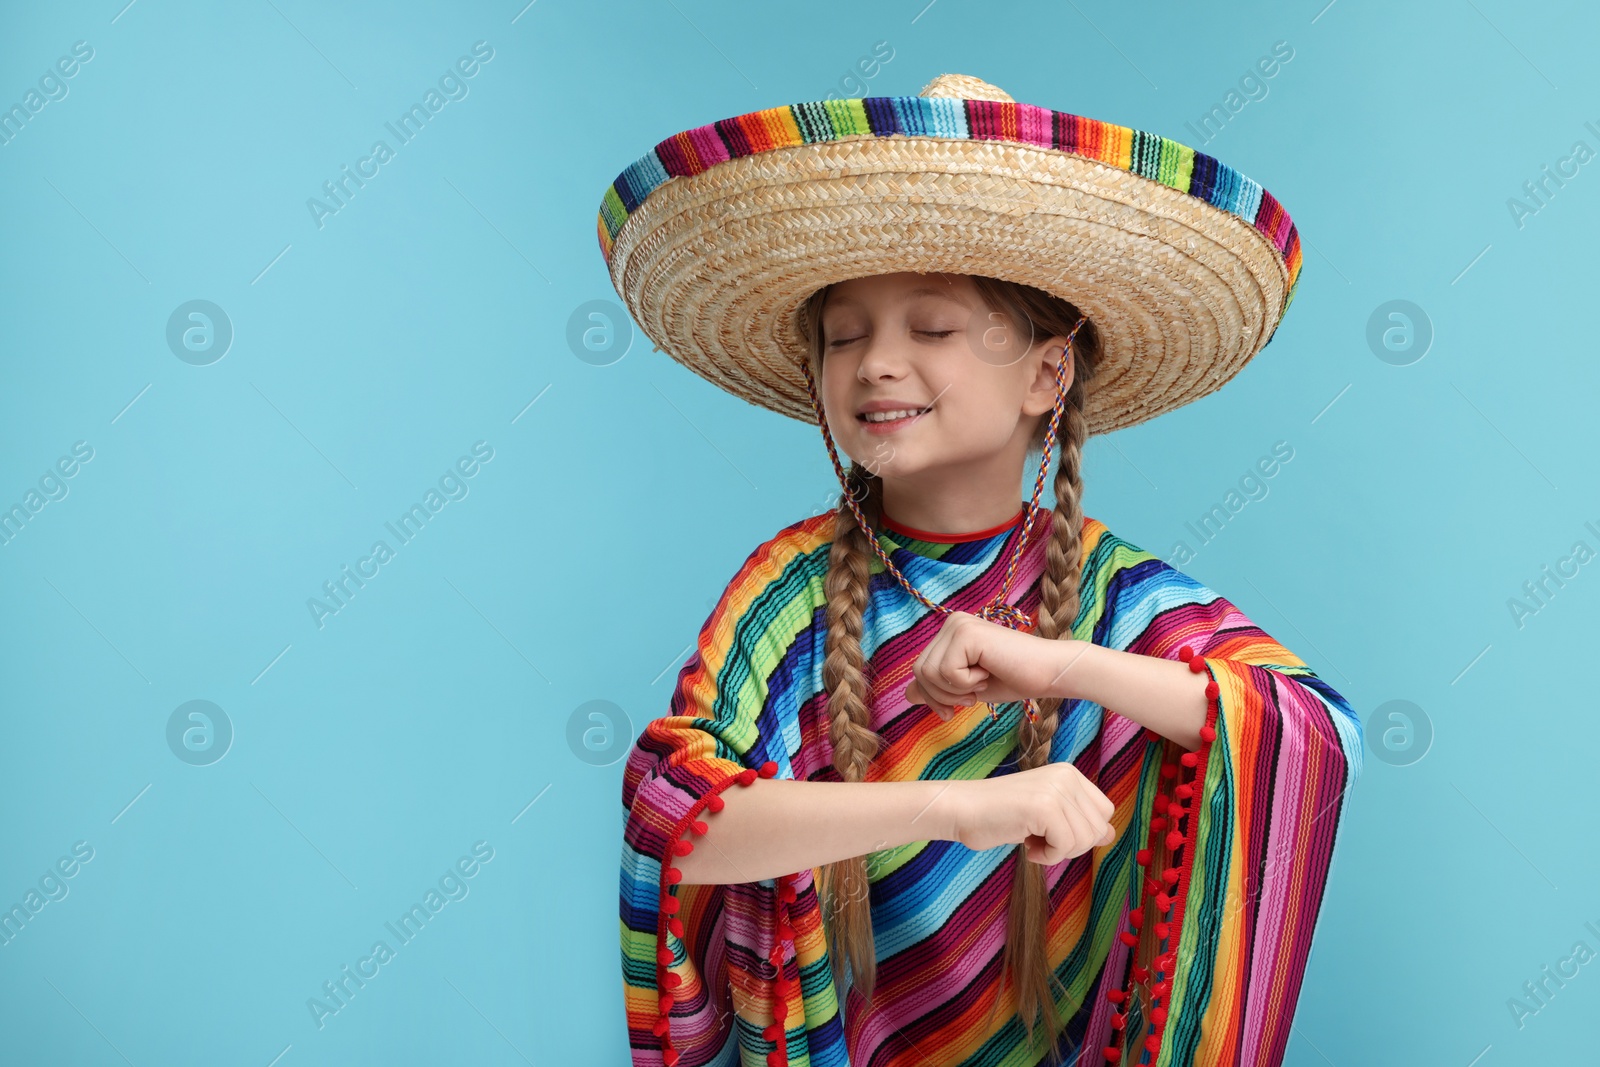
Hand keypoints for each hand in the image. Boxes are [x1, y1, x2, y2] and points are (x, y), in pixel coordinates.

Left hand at [905, 610, 1069, 721]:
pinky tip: (989, 672)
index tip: (950, 711)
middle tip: (971, 696)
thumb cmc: (1013, 679)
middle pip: (920, 671)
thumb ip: (938, 688)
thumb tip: (907, 694)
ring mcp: (958, 625)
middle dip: (941, 696)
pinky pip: (947, 672)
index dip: (931, 697)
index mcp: (950, 632)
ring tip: (982, 682)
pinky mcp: (967, 633)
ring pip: (929, 673)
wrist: (1048, 673)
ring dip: (956, 691)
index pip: (919, 670)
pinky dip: (967, 683)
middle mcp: (952, 622)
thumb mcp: (967, 688)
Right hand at [938, 763, 1116, 863]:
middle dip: (1072, 845)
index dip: (1081, 833)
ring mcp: (1056, 789)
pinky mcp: (1045, 806)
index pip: (1104, 813)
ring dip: (1058, 852)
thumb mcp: (1046, 816)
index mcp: (1069, 773)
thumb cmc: (999, 815)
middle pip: (1098, 829)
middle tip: (1040, 840)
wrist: (961, 810)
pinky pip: (1065, 846)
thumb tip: (1111, 835)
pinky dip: (1047, 856)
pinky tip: (1026, 846)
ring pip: (1085, 840)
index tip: (1050, 832)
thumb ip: (1077, 821)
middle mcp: (1067, 776)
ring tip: (1031, 841)